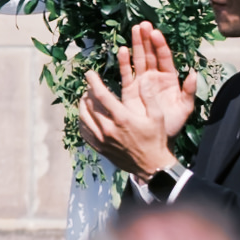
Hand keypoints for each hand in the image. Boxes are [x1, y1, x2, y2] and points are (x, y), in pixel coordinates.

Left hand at [79, 31, 187, 180]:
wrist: (151, 166)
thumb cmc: (156, 139)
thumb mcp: (157, 117)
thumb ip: (149, 97)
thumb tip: (143, 80)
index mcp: (122, 118)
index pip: (101, 95)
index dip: (93, 82)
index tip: (89, 73)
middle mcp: (108, 129)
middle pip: (89, 105)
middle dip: (88, 92)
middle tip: (90, 86)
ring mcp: (102, 139)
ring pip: (83, 118)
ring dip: (82, 105)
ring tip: (86, 98)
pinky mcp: (99, 148)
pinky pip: (84, 131)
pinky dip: (82, 120)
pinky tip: (86, 115)